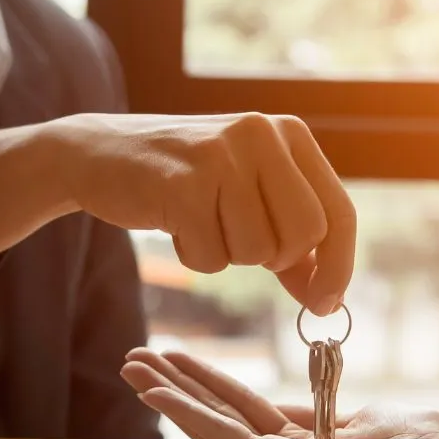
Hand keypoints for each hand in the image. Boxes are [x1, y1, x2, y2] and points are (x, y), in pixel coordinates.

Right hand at [46, 113, 355, 315]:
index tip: (325, 305)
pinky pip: (212, 257)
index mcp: (288, 133)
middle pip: (305, 235)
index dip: (338, 266)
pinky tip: (175, 223)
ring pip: (257, 250)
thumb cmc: (181, 181)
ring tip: (198, 222)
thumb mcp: (245, 197)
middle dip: (276, 259)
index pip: (339, 212)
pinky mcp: (183, 184)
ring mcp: (221, 156)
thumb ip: (289, 243)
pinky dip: (195, 256)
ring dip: (226, 255)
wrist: (99, 154)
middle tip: (238, 242)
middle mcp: (261, 134)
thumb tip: (326, 299)